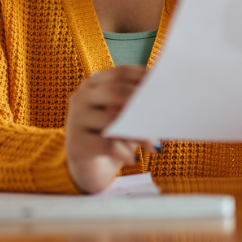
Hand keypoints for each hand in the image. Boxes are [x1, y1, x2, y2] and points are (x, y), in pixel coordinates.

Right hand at [65, 65, 156, 193]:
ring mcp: (76, 119)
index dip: (144, 76)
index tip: (165, 84)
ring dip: (139, 134)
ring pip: (114, 120)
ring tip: (153, 146)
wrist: (87, 169)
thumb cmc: (110, 139)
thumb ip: (135, 106)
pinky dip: (126, 153)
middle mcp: (82, 97)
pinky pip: (108, 145)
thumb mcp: (122, 118)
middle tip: (164, 115)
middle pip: (118, 92)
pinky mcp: (77, 143)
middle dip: (144, 103)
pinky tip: (133, 159)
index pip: (121, 72)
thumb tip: (164, 99)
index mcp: (93, 84)